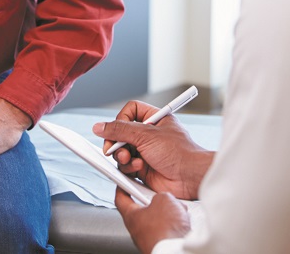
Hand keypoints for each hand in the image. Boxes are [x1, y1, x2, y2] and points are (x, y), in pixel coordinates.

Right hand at [93, 100, 213, 199]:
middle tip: (112, 148)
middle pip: (122, 134)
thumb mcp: (146, 135)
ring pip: (122, 152)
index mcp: (155, 120)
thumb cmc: (179, 152)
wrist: (190, 177)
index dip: (121, 119)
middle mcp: (149, 136)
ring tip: (130, 159)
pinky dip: (129, 168)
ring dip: (122, 156)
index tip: (117, 128)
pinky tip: (138, 168)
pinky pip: (126, 167)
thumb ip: (120, 130)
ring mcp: (146, 153)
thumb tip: (100, 127)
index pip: (130, 111)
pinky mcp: (143, 170)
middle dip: (116, 142)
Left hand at [114, 188, 190, 253]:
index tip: (124, 183)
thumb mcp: (164, 199)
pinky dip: (174, 226)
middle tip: (162, 196)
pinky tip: (182, 224)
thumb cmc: (166, 229)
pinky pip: (167, 231)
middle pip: (143, 210)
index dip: (122, 188)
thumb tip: (165, 199)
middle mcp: (137, 230)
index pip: (121, 199)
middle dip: (155, 202)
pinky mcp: (160, 245)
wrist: (175, 251)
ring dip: (168, 214)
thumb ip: (161, 195)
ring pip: (158, 220)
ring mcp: (149, 239)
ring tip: (177, 212)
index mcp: (131, 217)